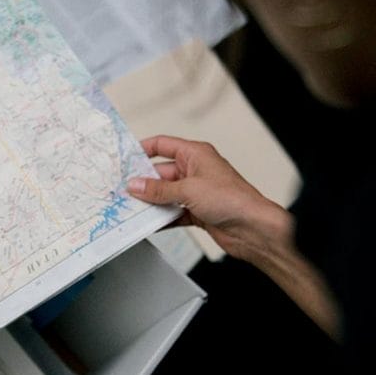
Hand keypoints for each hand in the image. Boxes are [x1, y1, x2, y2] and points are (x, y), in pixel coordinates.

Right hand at [126, 135, 288, 262]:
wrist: (253, 229)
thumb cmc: (232, 199)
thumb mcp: (188, 189)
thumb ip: (158, 189)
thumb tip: (136, 185)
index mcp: (195, 154)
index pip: (162, 146)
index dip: (142, 150)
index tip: (124, 159)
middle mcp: (195, 171)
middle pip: (160, 173)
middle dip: (142, 183)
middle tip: (122, 191)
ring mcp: (195, 192)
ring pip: (164, 195)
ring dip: (150, 203)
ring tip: (130, 209)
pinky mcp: (197, 212)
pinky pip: (172, 212)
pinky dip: (161, 218)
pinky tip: (148, 223)